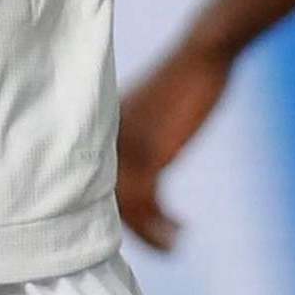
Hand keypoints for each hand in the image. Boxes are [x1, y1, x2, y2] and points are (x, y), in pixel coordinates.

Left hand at [117, 41, 233, 251]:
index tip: (141, 224)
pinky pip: (146, 203)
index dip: (113, 209)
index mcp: (105, 127)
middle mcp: (108, 138)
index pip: (92, 180)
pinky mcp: (150, 152)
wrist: (203, 52)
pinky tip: (178, 232)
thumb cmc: (183, 76)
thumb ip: (140, 133)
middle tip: (157, 238)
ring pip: (125, 207)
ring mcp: (127, 145)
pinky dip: (160, 226)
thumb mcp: (152, 108)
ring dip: (150, 233)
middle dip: (133, 226)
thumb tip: (143, 157)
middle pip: (104, 199)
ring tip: (173, 243)